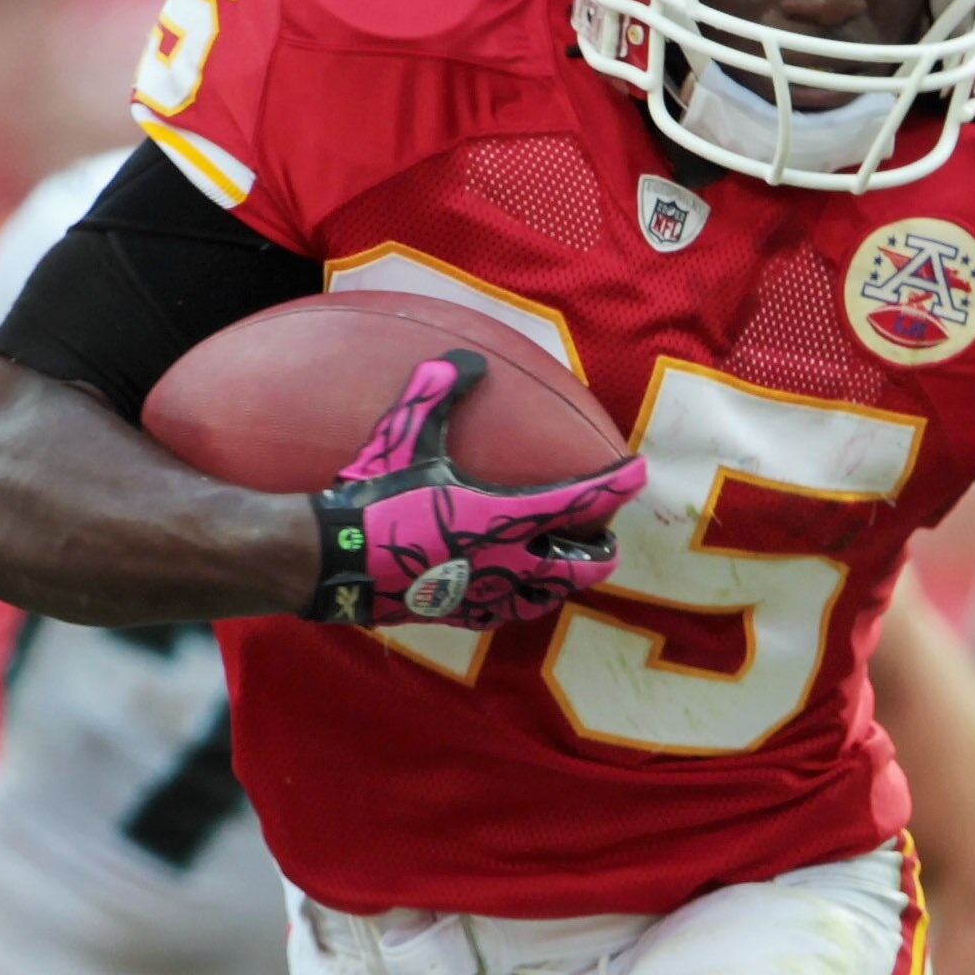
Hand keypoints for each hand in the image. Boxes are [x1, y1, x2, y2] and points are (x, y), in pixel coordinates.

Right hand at [310, 354, 646, 631]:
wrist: (336, 560)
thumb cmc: (375, 496)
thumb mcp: (407, 436)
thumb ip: (439, 394)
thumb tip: (466, 358)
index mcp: (506, 517)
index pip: (581, 501)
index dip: (615, 485)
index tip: (638, 473)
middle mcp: (507, 562)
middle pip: (578, 567)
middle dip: (599, 554)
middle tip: (605, 542)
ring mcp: (485, 595)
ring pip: (543, 598)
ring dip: (561, 584)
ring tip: (564, 572)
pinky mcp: (456, 615)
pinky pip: (499, 615)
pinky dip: (513, 603)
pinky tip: (504, 595)